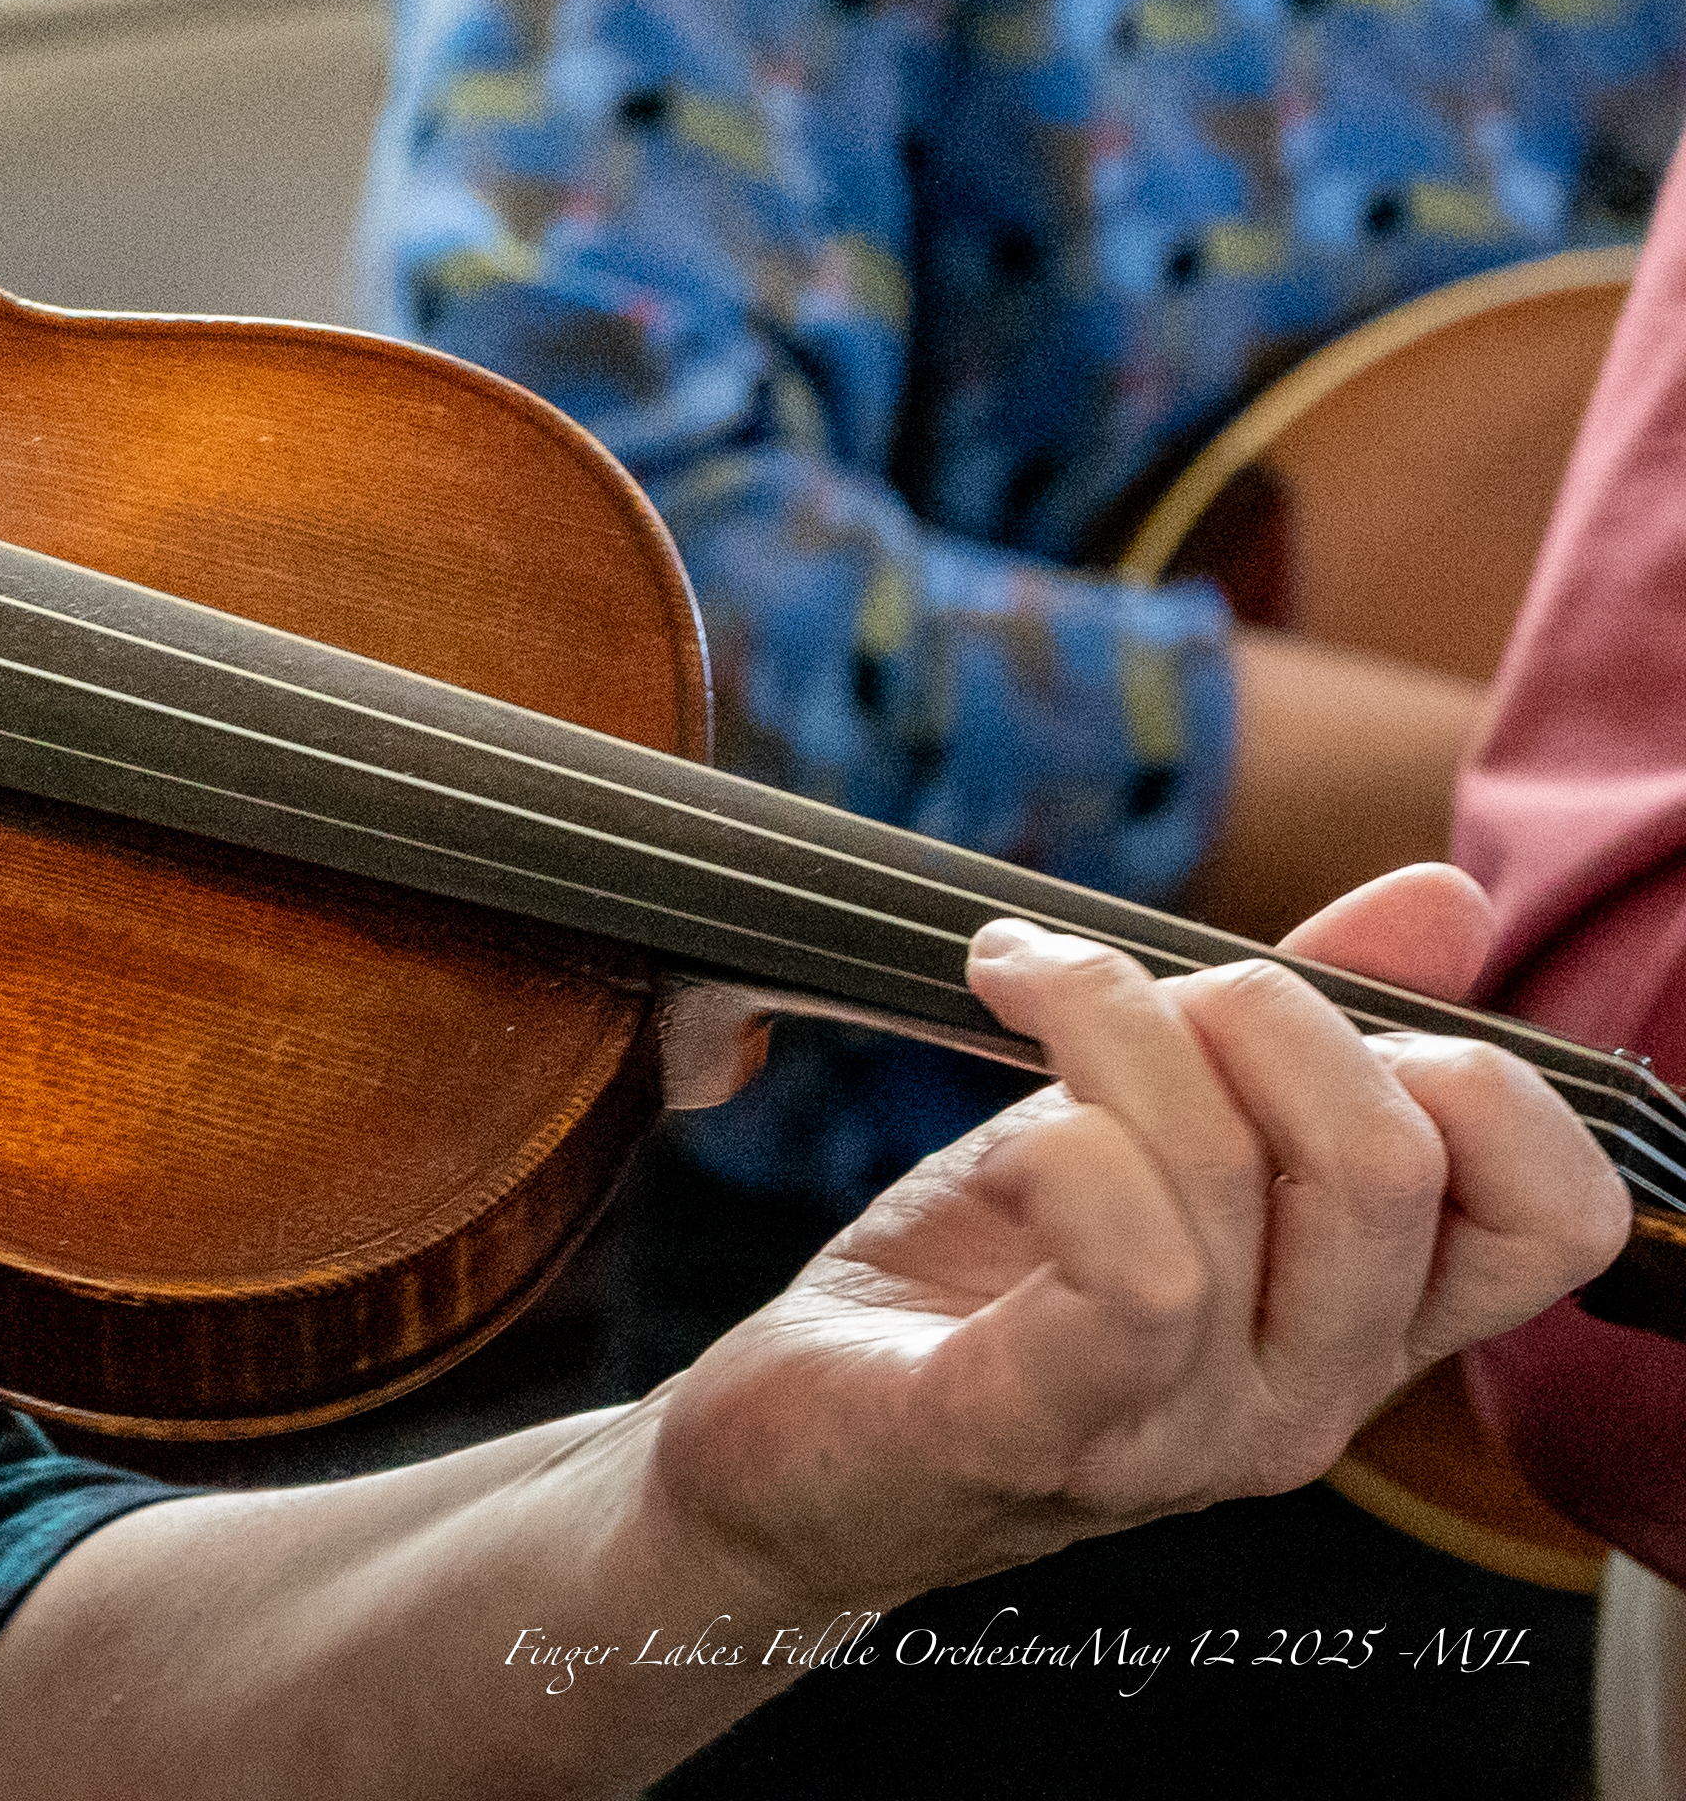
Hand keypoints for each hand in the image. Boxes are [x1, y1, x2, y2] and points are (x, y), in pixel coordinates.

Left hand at [643, 864, 1630, 1614]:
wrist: (795, 1448)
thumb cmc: (985, 1281)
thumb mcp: (1155, 1130)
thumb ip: (1308, 1029)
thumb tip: (1449, 900)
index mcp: (1360, 1326)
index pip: (1553, 1210)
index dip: (1471, 1068)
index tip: (1304, 995)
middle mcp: (1305, 1396)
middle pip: (1390, 1156)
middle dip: (1256, 1003)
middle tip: (1114, 983)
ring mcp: (1178, 1432)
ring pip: (1233, 1172)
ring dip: (1109, 1027)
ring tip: (1017, 997)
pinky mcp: (1028, 1430)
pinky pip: (1133, 1281)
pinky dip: (1068, 1151)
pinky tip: (1002, 1136)